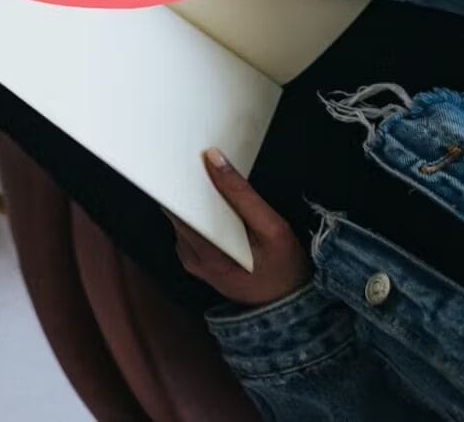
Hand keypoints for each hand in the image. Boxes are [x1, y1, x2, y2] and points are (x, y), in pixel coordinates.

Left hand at [169, 147, 310, 305]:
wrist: (287, 304)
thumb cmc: (284, 267)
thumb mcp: (273, 228)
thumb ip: (243, 195)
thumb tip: (214, 160)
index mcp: (207, 253)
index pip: (178, 209)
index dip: (179, 183)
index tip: (186, 160)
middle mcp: (191, 258)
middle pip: (176, 213)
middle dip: (187, 189)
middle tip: (200, 165)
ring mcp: (191, 262)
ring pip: (181, 221)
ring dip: (193, 203)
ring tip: (210, 184)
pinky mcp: (196, 262)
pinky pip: (188, 231)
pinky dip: (198, 217)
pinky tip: (216, 208)